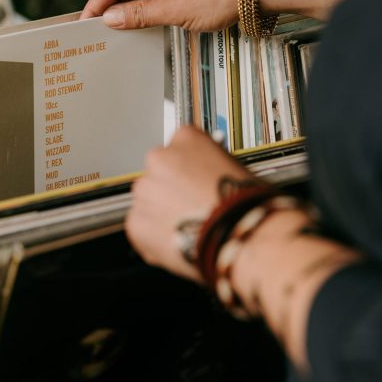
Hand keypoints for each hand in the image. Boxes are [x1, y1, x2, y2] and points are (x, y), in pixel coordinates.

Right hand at [81, 0, 245, 31]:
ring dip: (134, 6)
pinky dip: (152, 3)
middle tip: (97, 28)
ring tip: (119, 28)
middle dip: (114, 5)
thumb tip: (112, 18)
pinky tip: (147, 19)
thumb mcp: (175, 10)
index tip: (85, 21)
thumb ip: (140, 14)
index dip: (99, 3)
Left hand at [126, 126, 254, 281]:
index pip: (179, 148)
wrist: (240, 237)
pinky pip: (141, 228)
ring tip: (189, 230)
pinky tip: (178, 242)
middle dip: (171, 192)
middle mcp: (159, 158)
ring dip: (162, 214)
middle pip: (159, 175)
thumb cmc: (245, 205)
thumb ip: (209, 166)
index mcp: (186, 138)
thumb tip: (204, 176)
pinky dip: (154, 237)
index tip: (194, 182)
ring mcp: (145, 190)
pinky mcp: (136, 221)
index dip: (188, 171)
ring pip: (148, 202)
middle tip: (192, 209)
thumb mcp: (235, 167)